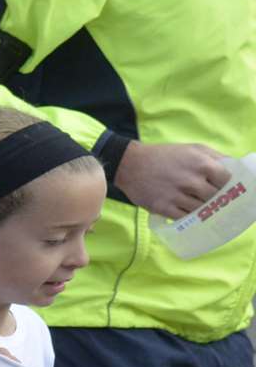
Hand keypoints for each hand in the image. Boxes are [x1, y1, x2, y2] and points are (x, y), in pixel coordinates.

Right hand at [115, 141, 229, 218]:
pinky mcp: (164, 207)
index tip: (218, 185)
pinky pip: (184, 217)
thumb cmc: (164, 155)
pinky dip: (185, 215)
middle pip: (214, 197)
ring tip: (191, 201)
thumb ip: (216, 157)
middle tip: (204, 195)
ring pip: (200, 209)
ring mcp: (177, 195)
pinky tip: (181, 208)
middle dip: (211, 197)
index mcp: (201, 163)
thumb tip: (235, 170)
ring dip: (198, 207)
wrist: (130, 164)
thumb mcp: (192, 148)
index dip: (223, 183)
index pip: (226, 180)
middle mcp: (191, 180)